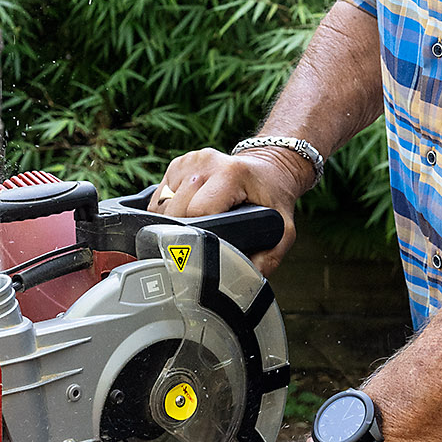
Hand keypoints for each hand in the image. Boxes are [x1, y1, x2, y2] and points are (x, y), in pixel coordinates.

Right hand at [148, 146, 309, 276]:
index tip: (204, 247)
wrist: (268, 168)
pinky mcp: (177, 163)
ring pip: (161, 204)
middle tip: (203, 238)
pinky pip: (158, 197)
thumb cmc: (273, 197)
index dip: (199, 235)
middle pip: (175, 210)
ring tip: (196, 224)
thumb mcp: (283, 229)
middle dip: (183, 231)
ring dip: (171, 221)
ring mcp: (188, 161)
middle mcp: (205, 162)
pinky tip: (187, 212)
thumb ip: (269, 257)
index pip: (197, 212)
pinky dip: (166, 210)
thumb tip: (246, 280)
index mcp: (230, 173)